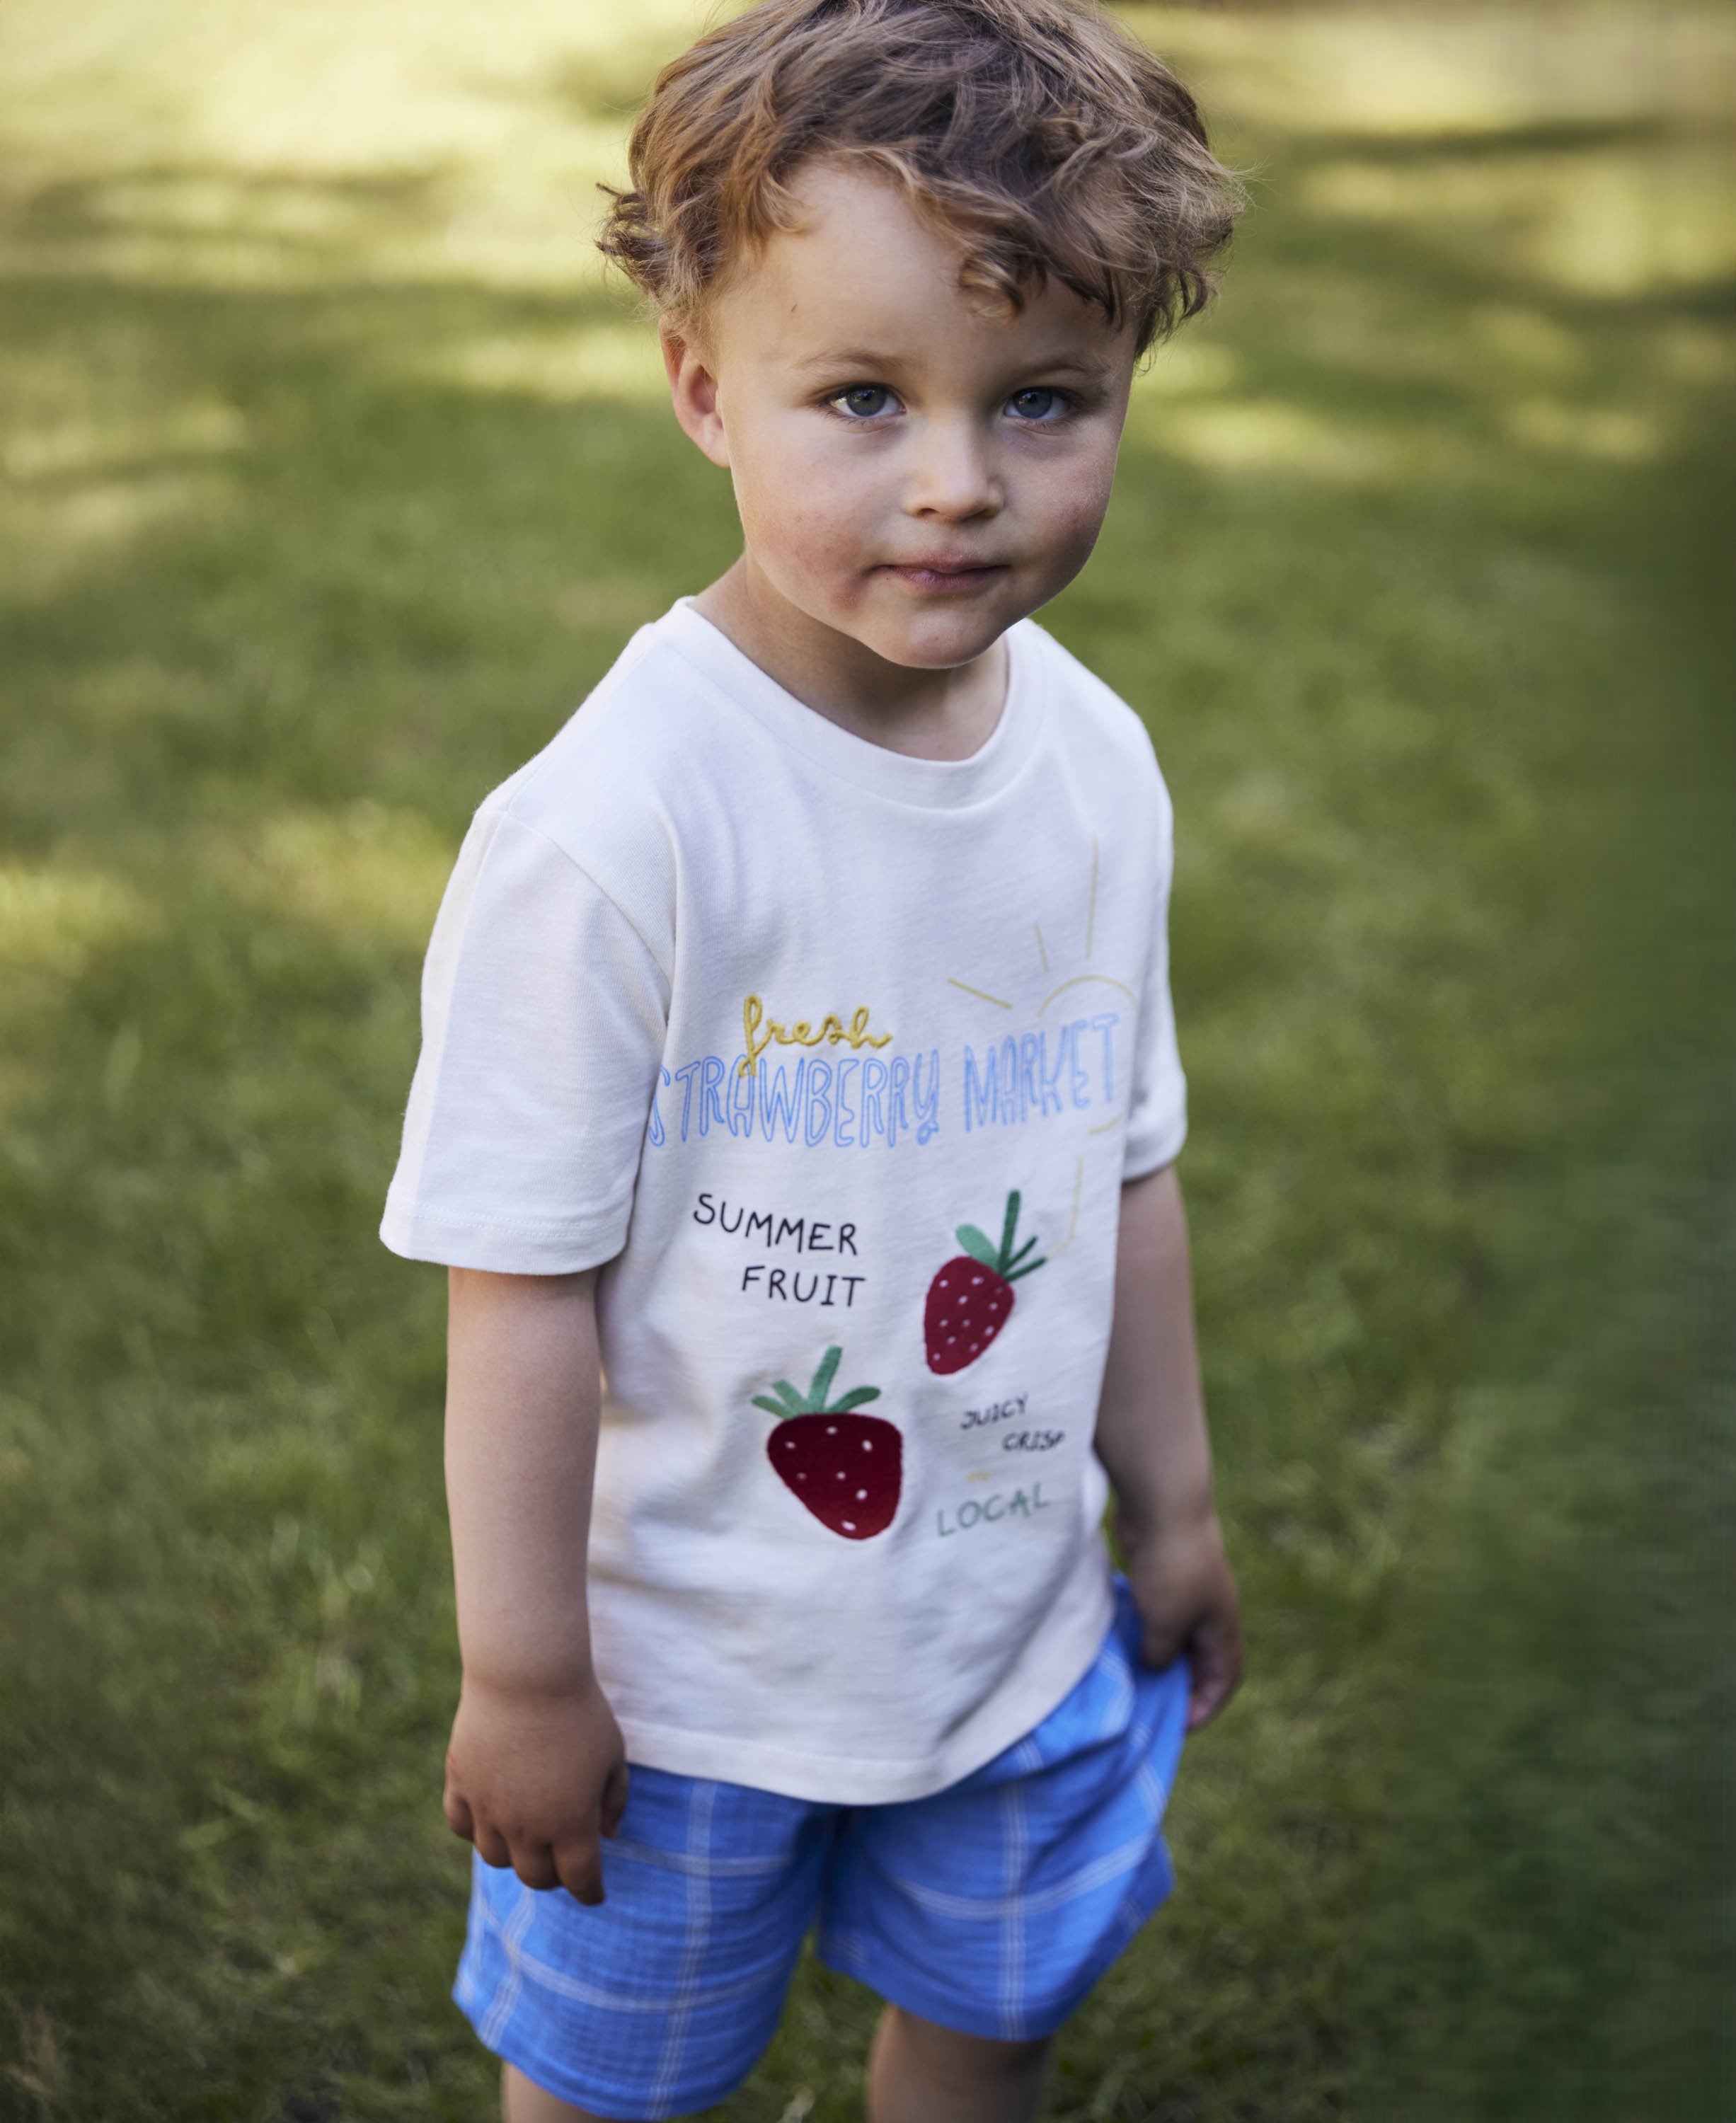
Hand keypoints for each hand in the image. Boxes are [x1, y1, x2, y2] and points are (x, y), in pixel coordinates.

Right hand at [442, 1671, 629, 1903]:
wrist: (527, 1674)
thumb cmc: (580, 1712)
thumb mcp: (613, 1755)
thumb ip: (614, 1799)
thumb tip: (608, 1833)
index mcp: (571, 1825)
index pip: (580, 1880)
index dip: (591, 1892)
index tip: (595, 1893)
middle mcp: (527, 1827)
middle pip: (536, 1877)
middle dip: (554, 1876)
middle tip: (562, 1861)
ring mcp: (489, 1809)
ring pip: (496, 1857)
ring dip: (515, 1854)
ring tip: (526, 1836)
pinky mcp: (460, 1784)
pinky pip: (461, 1826)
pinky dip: (475, 1830)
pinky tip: (489, 1817)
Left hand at [1116, 1506, 1243, 1732]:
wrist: (1161, 1504)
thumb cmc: (1171, 1568)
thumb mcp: (1167, 1624)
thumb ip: (1162, 1656)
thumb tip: (1155, 1667)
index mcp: (1221, 1627)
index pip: (1224, 1678)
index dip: (1206, 1705)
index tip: (1178, 1725)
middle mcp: (1209, 1611)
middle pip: (1200, 1659)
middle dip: (1179, 1684)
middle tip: (1148, 1704)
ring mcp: (1186, 1590)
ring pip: (1174, 1634)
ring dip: (1155, 1654)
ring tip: (1128, 1674)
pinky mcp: (1162, 1573)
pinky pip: (1155, 1611)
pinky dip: (1141, 1627)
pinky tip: (1118, 1636)